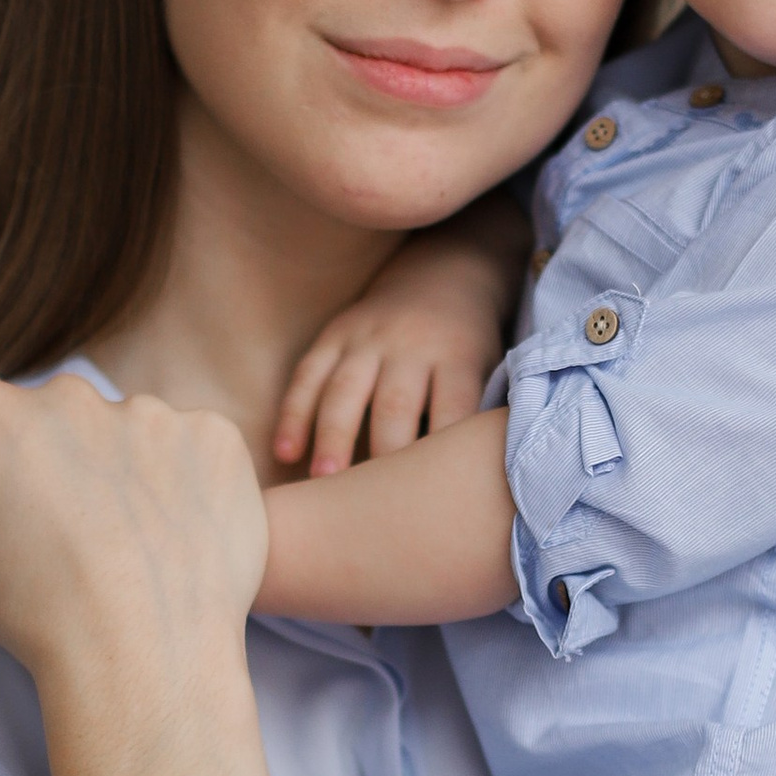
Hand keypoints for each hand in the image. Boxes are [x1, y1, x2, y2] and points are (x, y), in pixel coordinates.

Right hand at [0, 368, 273, 775]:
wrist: (145, 658)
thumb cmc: (38, 618)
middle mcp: (67, 396)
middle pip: (48, 408)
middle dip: (51, 451)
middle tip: (68, 530)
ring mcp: (146, 411)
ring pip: (122, 426)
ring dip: (120, 464)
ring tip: (128, 543)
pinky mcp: (210, 434)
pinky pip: (187, 443)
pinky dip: (183, 478)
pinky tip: (176, 536)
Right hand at [272, 204, 526, 476]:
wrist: (442, 274)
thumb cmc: (468, 344)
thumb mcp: (490, 366)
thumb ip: (478, 412)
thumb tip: (471, 480)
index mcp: (457, 354)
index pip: (451, 407)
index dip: (441, 451)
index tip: (429, 496)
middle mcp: (411, 344)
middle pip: (394, 403)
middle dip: (381, 453)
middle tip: (369, 501)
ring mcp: (369, 337)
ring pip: (345, 389)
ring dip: (332, 436)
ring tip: (322, 480)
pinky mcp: (335, 333)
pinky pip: (308, 374)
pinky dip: (294, 413)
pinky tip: (285, 451)